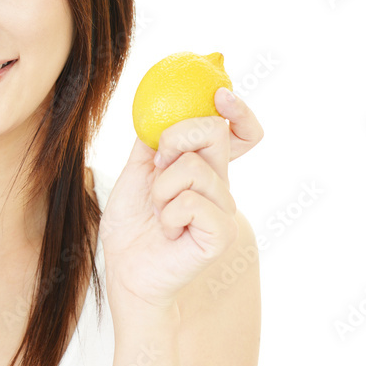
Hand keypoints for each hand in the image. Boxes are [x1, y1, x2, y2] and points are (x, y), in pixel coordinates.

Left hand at [101, 88, 258, 311]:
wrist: (127, 272)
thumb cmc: (131, 227)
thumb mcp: (134, 175)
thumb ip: (150, 144)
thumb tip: (158, 113)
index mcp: (203, 168)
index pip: (238, 133)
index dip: (238, 111)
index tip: (220, 93)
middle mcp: (219, 185)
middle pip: (214, 133)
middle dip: (175, 141)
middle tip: (157, 168)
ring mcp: (223, 210)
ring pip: (192, 168)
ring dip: (160, 190)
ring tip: (159, 214)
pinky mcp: (221, 234)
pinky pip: (191, 202)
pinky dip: (168, 215)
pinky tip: (169, 232)